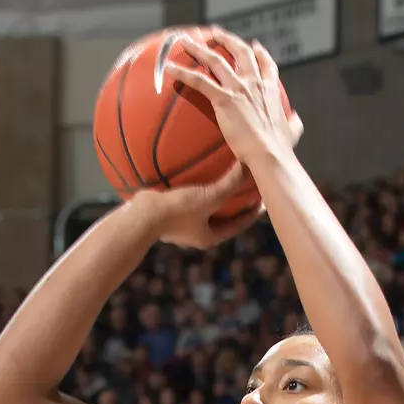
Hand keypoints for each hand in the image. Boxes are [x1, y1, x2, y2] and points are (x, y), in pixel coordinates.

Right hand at [130, 162, 262, 248]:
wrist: (140, 216)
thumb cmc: (176, 211)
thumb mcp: (210, 196)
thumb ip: (230, 183)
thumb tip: (248, 166)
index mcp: (209, 237)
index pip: (239, 224)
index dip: (253, 211)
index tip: (264, 198)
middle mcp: (196, 234)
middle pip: (224, 216)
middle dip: (235, 203)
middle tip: (248, 187)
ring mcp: (181, 224)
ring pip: (205, 208)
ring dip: (215, 194)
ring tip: (223, 177)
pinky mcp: (169, 213)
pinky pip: (188, 198)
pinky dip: (196, 187)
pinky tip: (196, 171)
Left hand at [162, 28, 302, 168]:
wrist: (270, 153)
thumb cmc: (280, 147)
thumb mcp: (292, 131)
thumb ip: (293, 123)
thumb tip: (296, 119)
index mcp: (270, 90)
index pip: (266, 64)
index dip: (260, 53)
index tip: (254, 46)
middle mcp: (254, 83)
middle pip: (240, 52)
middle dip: (227, 39)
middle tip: (216, 33)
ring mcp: (239, 88)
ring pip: (216, 60)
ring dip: (200, 48)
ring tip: (187, 41)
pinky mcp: (224, 99)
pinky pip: (199, 81)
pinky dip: (183, 73)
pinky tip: (169, 68)